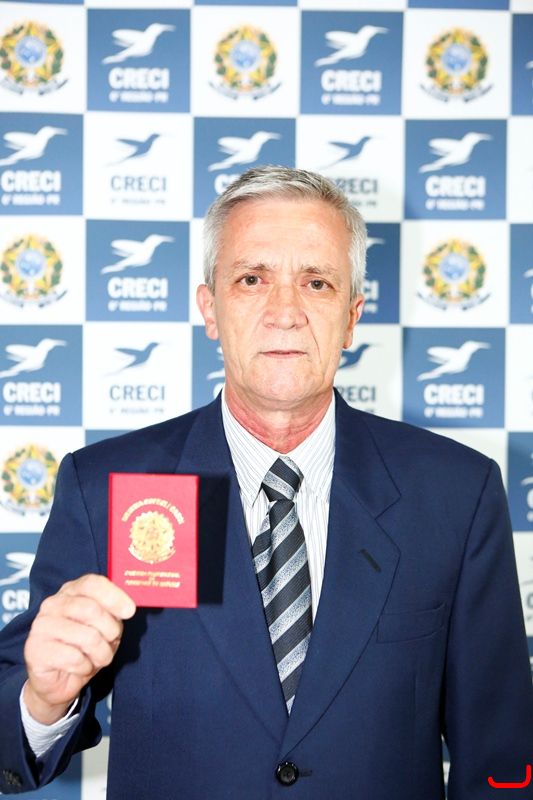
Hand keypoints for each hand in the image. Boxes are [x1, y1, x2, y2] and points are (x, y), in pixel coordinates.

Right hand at [23, 574, 135, 724]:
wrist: (58, 680)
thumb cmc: (84, 649)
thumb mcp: (104, 627)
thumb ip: (113, 614)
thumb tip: (127, 608)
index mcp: (70, 592)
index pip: (91, 583)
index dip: (113, 596)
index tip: (129, 611)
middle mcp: (53, 604)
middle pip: (92, 610)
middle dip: (111, 631)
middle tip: (112, 642)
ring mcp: (41, 626)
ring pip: (87, 637)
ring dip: (102, 653)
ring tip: (99, 658)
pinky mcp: (35, 650)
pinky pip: (73, 659)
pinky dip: (85, 667)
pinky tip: (81, 667)